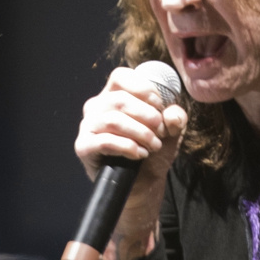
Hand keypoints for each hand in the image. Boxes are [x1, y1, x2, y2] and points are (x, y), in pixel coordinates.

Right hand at [74, 66, 187, 259]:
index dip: (143, 88)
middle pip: (119, 99)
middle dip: (147, 116)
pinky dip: (127, 146)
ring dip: (140, 133)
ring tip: (153, 145)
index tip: (159, 106)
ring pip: (112, 119)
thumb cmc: (153, 150)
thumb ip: (176, 118)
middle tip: (160, 132)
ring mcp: (88, 126)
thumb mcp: (171, 131)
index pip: (120, 76)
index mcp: (115, 95)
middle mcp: (97, 106)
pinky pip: (104, 140)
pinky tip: (139, 154)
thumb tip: (172, 114)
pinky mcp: (83, 147)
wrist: (144, 183)